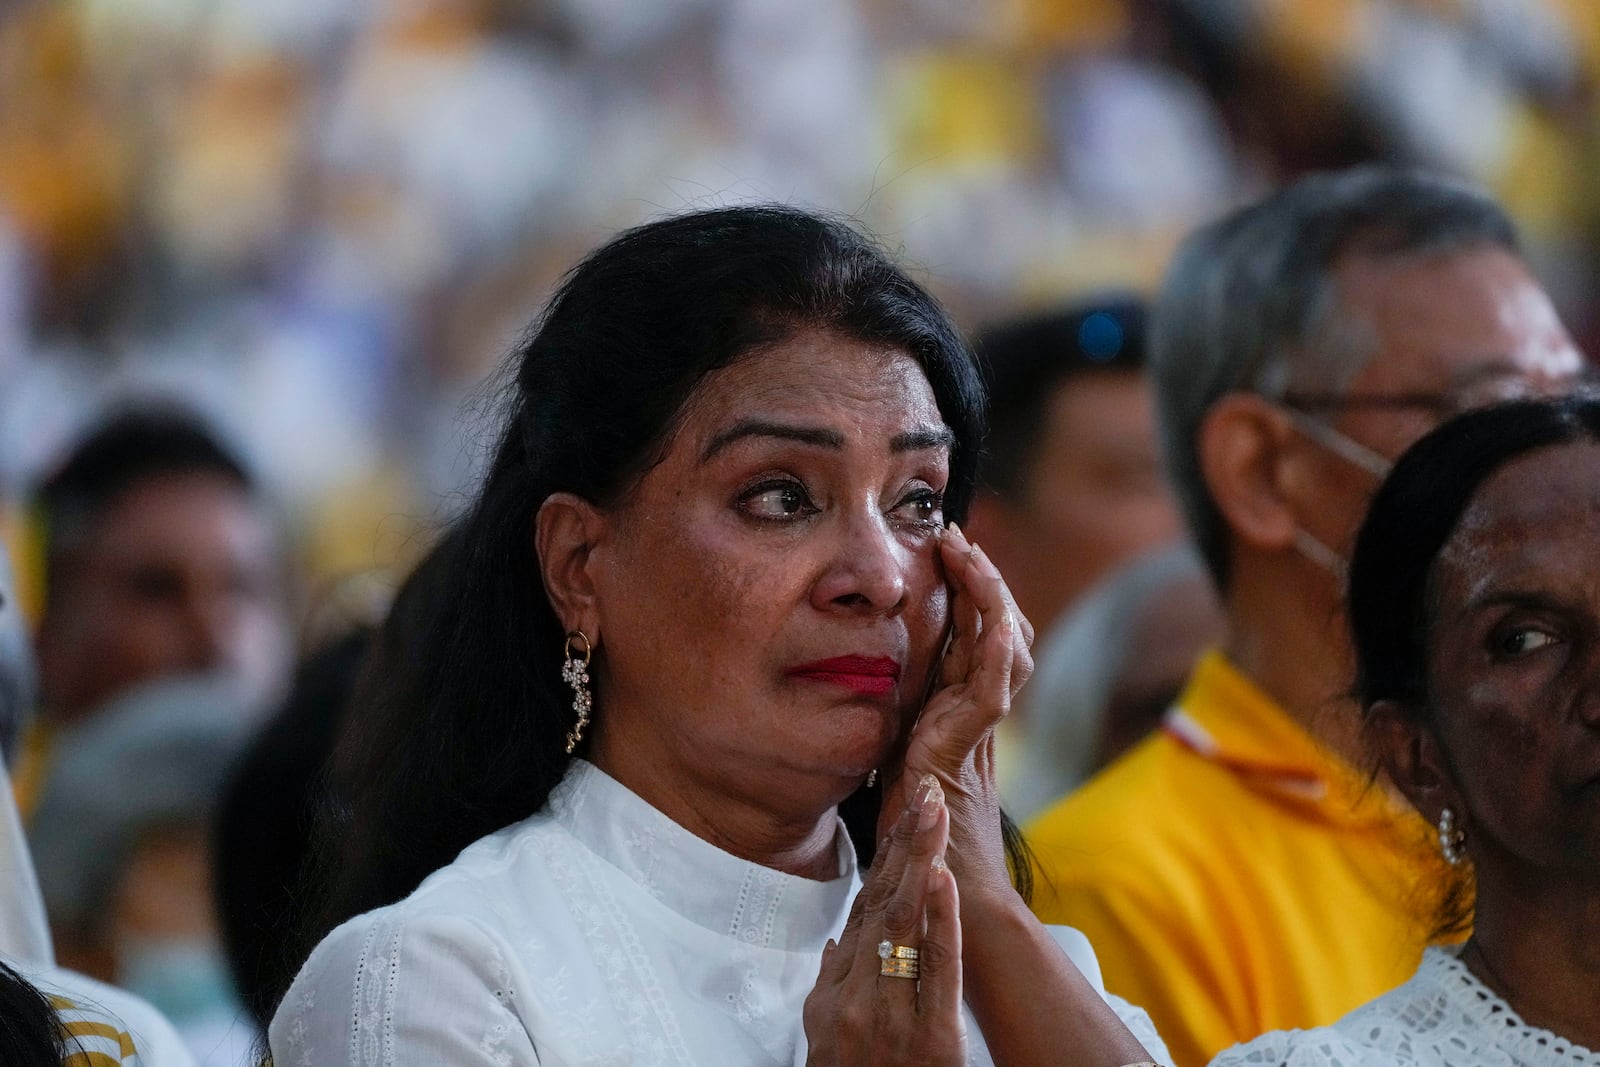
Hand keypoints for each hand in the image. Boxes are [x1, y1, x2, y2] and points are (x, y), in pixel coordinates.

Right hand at [804, 776, 964, 1065]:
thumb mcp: (826, 1041)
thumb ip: (830, 988)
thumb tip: (838, 943)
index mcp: (833, 992)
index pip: (864, 909)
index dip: (886, 858)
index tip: (904, 811)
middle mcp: (852, 995)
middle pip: (881, 904)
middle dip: (904, 843)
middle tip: (924, 789)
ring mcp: (886, 1014)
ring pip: (905, 924)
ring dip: (921, 862)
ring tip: (935, 813)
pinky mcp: (928, 1037)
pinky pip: (934, 969)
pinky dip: (939, 919)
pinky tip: (941, 878)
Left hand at [878, 522, 1033, 901]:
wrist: (937, 877)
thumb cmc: (909, 822)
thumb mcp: (891, 746)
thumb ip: (890, 711)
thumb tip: (854, 671)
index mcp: (958, 705)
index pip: (976, 633)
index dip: (969, 588)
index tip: (945, 548)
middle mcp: (976, 707)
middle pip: (999, 626)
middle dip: (981, 577)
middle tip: (955, 535)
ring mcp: (980, 723)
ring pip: (1006, 643)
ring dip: (990, 593)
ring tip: (967, 552)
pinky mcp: (971, 740)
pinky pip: (995, 682)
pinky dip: (997, 641)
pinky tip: (990, 608)